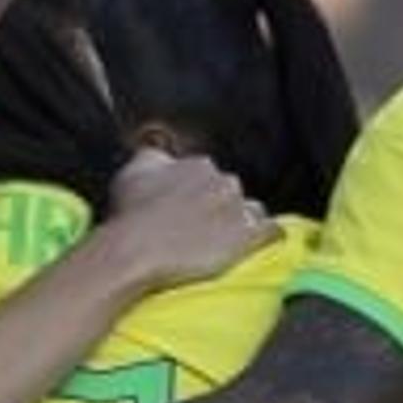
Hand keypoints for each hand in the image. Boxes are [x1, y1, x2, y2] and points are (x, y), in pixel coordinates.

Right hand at [97, 148, 278, 291]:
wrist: (137, 249)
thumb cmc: (130, 213)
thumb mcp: (132, 171)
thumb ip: (151, 157)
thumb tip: (161, 152)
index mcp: (199, 165)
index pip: (208, 175)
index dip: (197, 194)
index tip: (186, 210)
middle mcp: (223, 181)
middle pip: (230, 192)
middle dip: (219, 207)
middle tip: (199, 229)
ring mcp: (238, 208)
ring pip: (252, 211)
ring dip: (241, 222)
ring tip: (224, 241)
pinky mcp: (249, 236)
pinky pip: (273, 232)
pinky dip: (270, 237)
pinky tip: (262, 245)